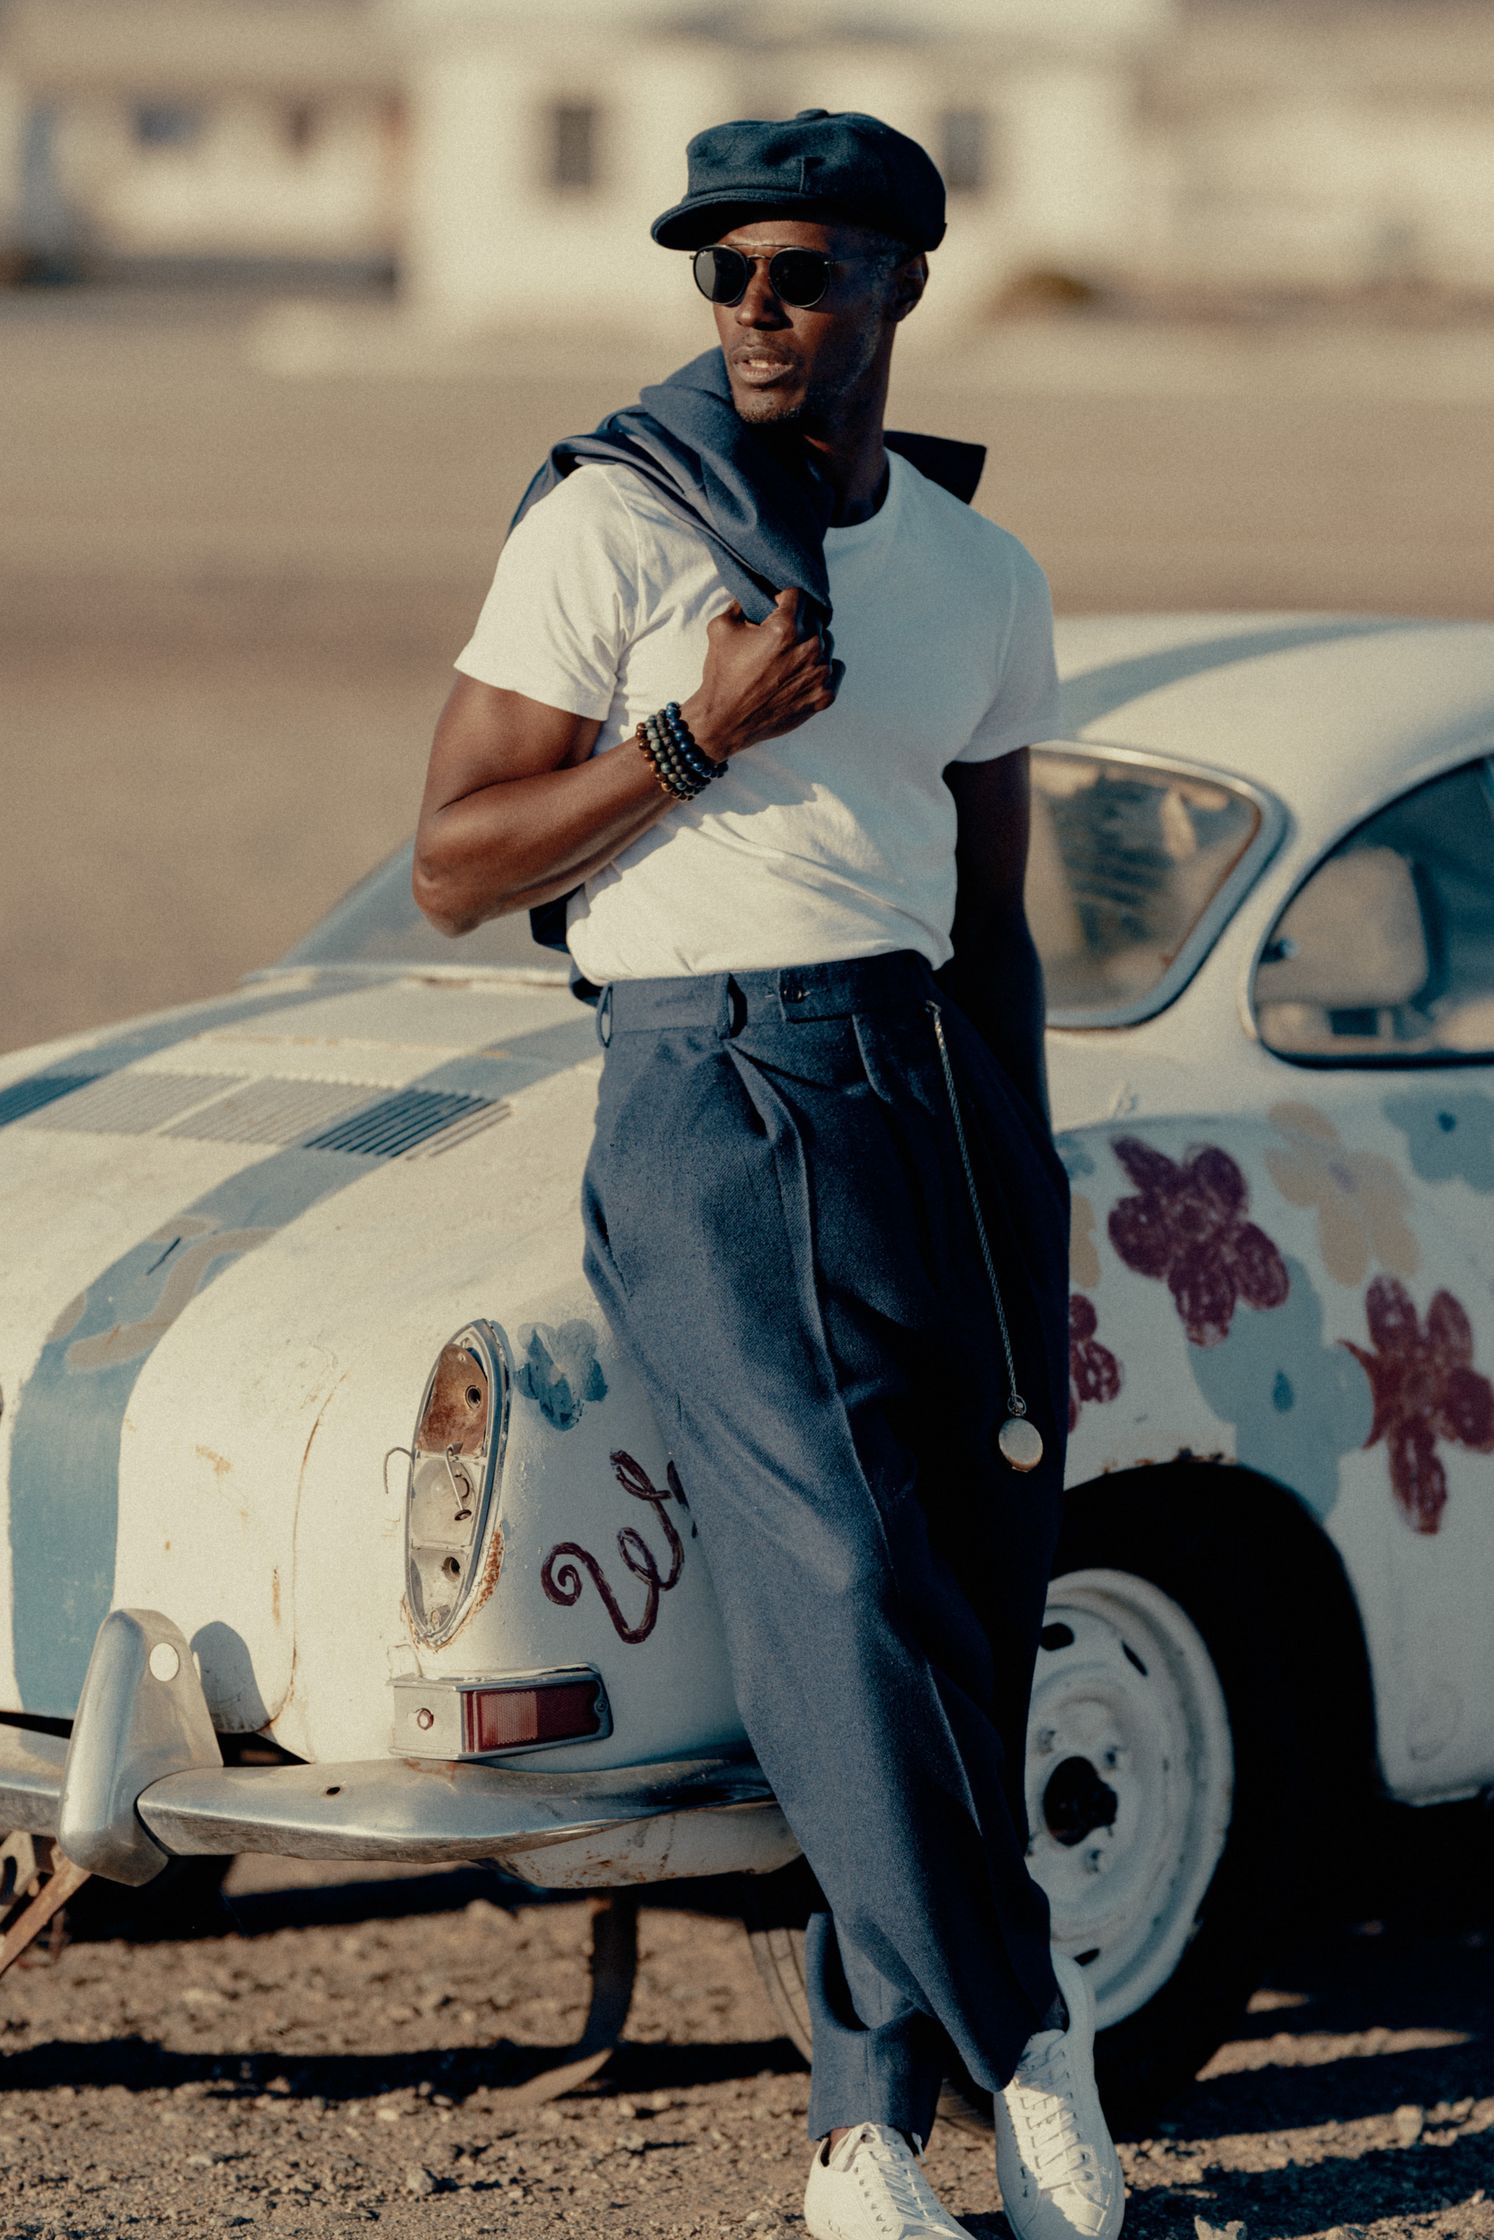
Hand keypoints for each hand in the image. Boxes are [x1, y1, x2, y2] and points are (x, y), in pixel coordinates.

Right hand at [682, 588, 839, 761]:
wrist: (725, 722)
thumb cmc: (722, 675)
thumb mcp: (720, 627)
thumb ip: (739, 602)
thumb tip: (752, 593)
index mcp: (785, 628)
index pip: (798, 596)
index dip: (783, 600)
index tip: (776, 609)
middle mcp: (809, 648)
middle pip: (815, 619)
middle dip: (799, 623)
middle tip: (779, 638)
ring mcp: (820, 674)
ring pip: (827, 643)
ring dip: (811, 645)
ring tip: (789, 658)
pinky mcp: (825, 695)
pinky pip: (836, 669)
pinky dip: (821, 668)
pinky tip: (801, 674)